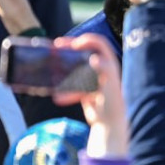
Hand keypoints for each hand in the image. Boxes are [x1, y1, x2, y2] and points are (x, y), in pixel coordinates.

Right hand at [52, 34, 127, 155]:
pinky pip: (72, 85)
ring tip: (51, 66)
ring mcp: (92, 79)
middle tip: (56, 45)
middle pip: (84, 52)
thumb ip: (105, 70)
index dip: (88, 40)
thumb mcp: (111, 86)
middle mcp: (101, 69)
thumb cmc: (113, 104)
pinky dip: (65, 90)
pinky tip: (58, 97)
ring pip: (75, 68)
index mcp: (109, 65)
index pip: (100, 44)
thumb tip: (94, 58)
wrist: (109, 124)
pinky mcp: (85, 90)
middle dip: (70, 48)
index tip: (75, 43)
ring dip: (63, 68)